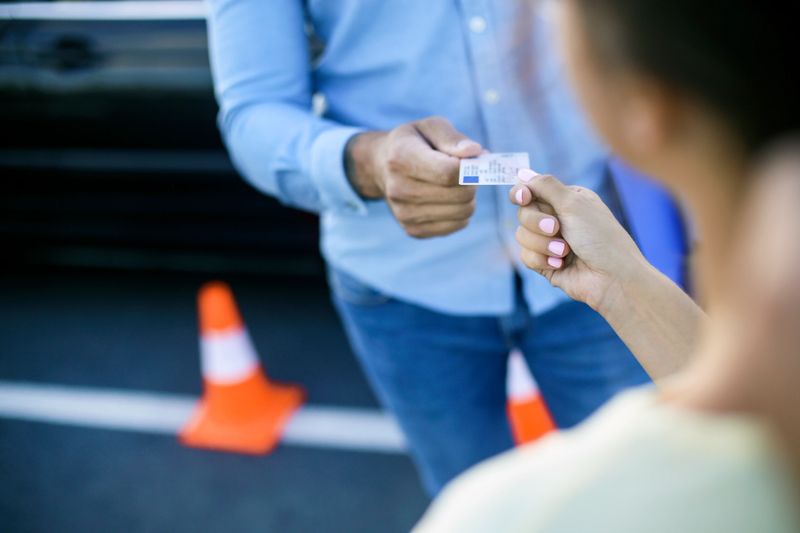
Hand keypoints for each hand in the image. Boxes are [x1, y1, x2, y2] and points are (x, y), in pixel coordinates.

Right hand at [345, 116, 482, 237]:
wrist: (382, 167)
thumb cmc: (414, 143)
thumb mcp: (430, 127)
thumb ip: (452, 138)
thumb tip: (474, 152)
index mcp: (401, 157)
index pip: (448, 172)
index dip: (470, 168)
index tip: (475, 161)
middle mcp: (398, 188)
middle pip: (460, 194)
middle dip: (472, 182)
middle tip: (466, 172)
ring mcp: (404, 213)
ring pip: (463, 212)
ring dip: (468, 197)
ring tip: (455, 184)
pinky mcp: (413, 230)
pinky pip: (458, 225)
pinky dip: (461, 212)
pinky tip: (448, 199)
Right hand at [509, 170, 647, 311]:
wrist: (613, 278)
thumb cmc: (600, 237)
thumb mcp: (574, 203)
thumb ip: (545, 185)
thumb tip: (522, 173)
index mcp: (566, 200)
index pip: (532, 191)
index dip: (522, 193)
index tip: (523, 197)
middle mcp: (557, 219)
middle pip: (523, 213)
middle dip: (537, 222)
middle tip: (557, 228)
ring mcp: (550, 243)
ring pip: (521, 236)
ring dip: (542, 244)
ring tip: (565, 251)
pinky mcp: (545, 263)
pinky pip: (525, 256)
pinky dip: (542, 260)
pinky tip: (561, 264)